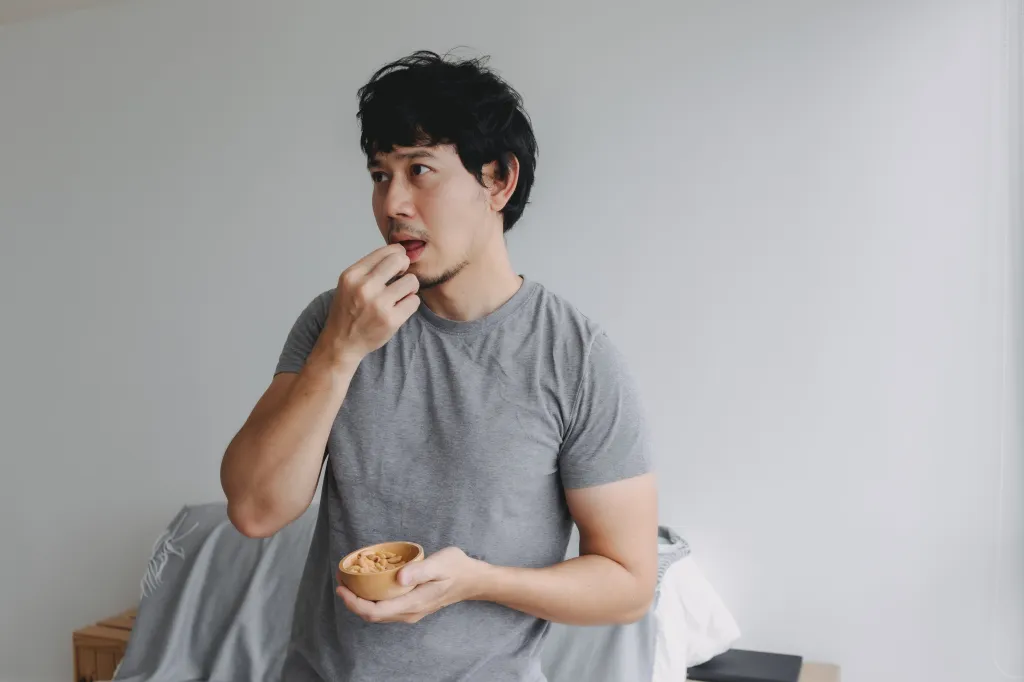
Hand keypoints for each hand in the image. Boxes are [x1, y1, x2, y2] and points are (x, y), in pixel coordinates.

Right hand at [317, 243, 419, 363]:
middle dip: (405, 267)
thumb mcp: (350, 284)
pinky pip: (414, 301)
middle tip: (401, 278)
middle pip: (400, 261)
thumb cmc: (348, 311)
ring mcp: (378, 304)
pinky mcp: (391, 320)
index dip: (398, 254)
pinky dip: (410, 303)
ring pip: (411, 281)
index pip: (386, 251)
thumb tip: (400, 253)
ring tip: (400, 295)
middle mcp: (364, 287)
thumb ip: (370, 268)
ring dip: (410, 287)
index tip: (398, 263)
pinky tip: (399, 308)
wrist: (342, 342)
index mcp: (352, 275)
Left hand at [336, 547, 485, 623]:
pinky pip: (385, 609)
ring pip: (378, 614)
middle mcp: (409, 612)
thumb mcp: (441, 563)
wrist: (472, 580)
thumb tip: (398, 577)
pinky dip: (371, 599)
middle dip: (352, 601)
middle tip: (341, 579)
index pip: (375, 611)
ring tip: (350, 581)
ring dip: (360, 601)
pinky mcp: (412, 608)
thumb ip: (419, 571)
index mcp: (413, 603)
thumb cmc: (457, 568)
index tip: (342, 586)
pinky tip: (369, 584)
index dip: (354, 602)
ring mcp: (411, 612)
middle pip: (372, 615)